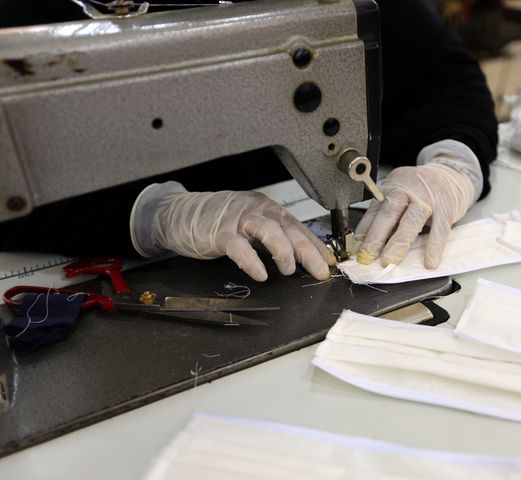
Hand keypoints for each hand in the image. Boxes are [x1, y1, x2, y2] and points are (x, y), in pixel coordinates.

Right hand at [131, 182, 334, 281]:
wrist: (179, 213)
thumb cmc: (218, 221)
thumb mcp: (251, 225)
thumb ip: (274, 237)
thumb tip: (302, 256)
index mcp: (267, 208)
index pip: (298, 227)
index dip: (316, 246)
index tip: (329, 264)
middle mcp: (256, 210)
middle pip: (289, 229)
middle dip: (308, 252)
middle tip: (320, 271)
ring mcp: (237, 220)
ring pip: (268, 230)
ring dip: (283, 252)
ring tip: (289, 271)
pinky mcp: (219, 233)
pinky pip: (239, 247)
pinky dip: (252, 261)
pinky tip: (261, 273)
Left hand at [355, 163, 475, 268]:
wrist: (452, 174)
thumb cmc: (422, 191)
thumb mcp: (401, 197)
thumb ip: (388, 217)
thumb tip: (371, 244)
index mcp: (391, 188)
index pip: (373, 211)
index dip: (364, 232)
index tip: (356, 251)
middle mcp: (407, 189)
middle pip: (388, 214)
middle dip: (376, 238)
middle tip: (367, 257)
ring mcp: (427, 197)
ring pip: (411, 221)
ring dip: (398, 243)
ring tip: (390, 261)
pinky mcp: (446, 206)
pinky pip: (440, 228)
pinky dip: (434, 246)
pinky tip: (430, 261)